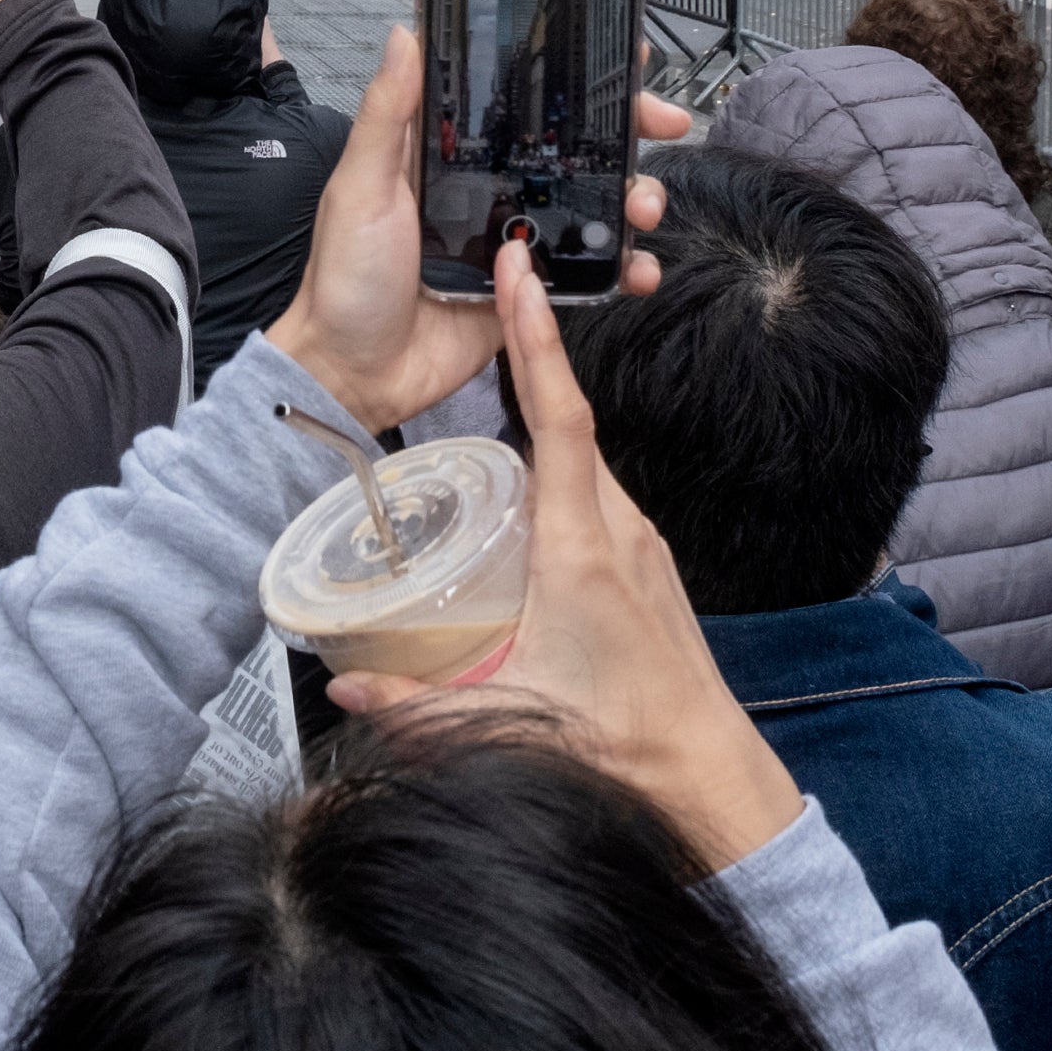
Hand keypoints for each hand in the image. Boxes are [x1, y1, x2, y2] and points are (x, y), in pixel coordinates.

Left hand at [263, 29, 686, 432]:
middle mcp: (488, 193)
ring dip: (633, 199)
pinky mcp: (529, 292)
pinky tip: (640, 269)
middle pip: (572, 150)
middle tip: (665, 123)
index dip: (570, 81)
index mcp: (449, 159)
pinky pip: (587, 273)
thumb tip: (405, 34)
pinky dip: (623, 268)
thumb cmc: (344, 279)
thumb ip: (388, 115)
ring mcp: (513, 242)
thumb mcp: (359, 187)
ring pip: (592, 207)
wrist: (354, 375)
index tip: (620, 58)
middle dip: (626, 133)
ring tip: (645, 208)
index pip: (519, 105)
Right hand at [328, 244, 805, 875]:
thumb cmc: (621, 741)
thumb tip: (344, 685)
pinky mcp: (645, 563)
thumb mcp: (503, 717)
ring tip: (498, 382)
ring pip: (583, 461)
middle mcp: (618, 529)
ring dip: (544, 416)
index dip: (537, 342)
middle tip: (496, 297)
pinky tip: (527, 493)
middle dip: (532, 357)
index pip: (558, 419)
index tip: (522, 279)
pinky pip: (597, 494)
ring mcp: (639, 543)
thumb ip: (413, 703)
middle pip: (568, 424)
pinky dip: (562, 470)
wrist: (707, 771)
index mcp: (580, 548)